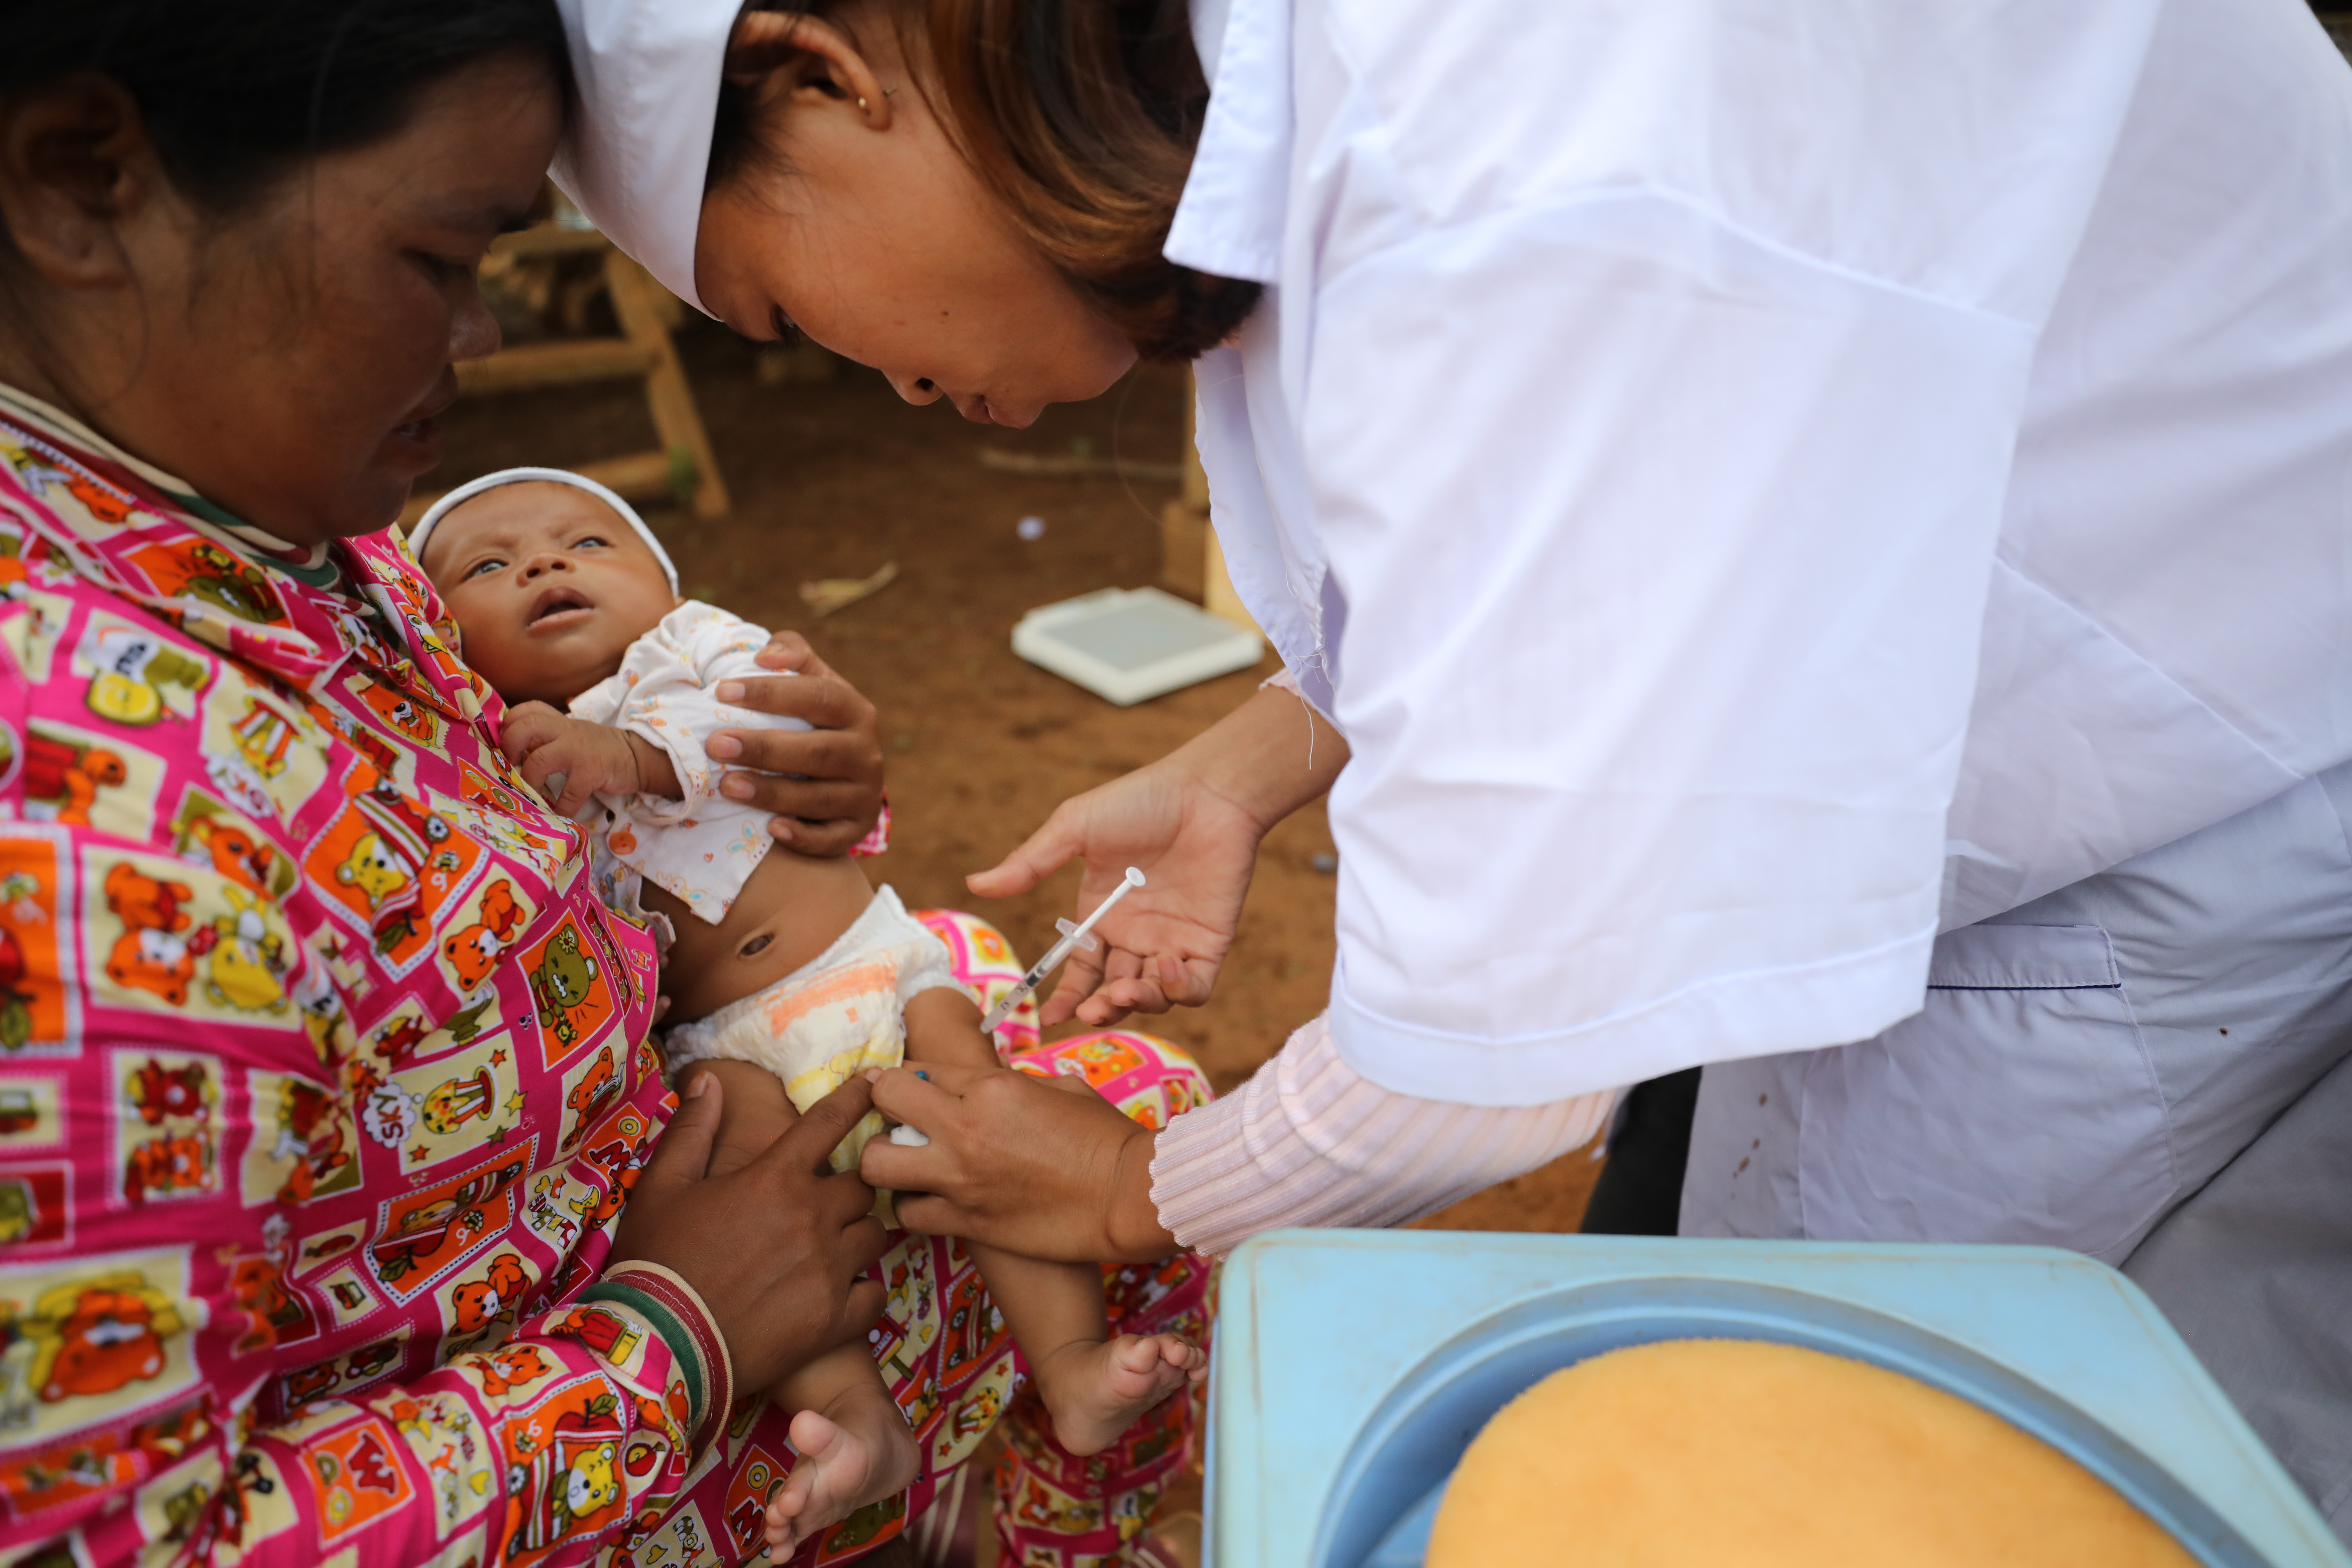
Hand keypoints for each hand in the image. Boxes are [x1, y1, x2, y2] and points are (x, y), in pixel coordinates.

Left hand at [500, 701, 659, 816]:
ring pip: (539, 759)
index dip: (509, 724)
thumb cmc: (599, 748)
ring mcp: (578, 751)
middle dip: (509, 746)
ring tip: (529, 795)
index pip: (527, 710)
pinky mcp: (592, 772)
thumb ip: (549, 736)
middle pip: (526, 727)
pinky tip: (557, 816)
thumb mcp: (573, 734)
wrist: (637, 756)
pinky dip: (560, 808)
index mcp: (559, 721)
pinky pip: (569, 794)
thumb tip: (516, 751)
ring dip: (528, 781)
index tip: (505, 743)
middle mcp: (565, 731)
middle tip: (509, 765)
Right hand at [617, 1072, 889, 1390]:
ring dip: (859, 1234)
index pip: (830, 1122)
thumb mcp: (662, 1187)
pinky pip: (875, 1293)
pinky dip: (864, 1290)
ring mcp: (829, 1269)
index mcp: (775, 1178)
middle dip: (851, 1186)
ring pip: (876, 1235)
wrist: (657, 1345)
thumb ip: (692, 1130)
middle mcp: (812, 1217)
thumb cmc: (656, 1261)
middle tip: (827, 1202)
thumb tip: (709, 1081)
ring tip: (833, 1247)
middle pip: (863, 1185)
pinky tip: (842, 1293)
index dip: (856, 1097)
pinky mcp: (835, 1319)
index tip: (874, 1084)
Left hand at [708, 632, 885, 855]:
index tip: (721, 691)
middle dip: (764, 748)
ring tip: (727, 786)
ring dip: (772, 793)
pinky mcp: (857, 830)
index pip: (818, 696)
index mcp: (856, 711)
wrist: (843, 777)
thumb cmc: (813, 723)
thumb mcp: (810, 684)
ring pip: (819, 797)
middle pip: (818, 750)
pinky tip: (771, 830)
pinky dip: (803, 836)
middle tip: (715, 744)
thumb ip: (793, 656)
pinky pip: (831, 839)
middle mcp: (866, 753)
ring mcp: (864, 794)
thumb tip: (764, 654)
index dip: (771, 693)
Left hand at [859, 1063, 1176, 1263]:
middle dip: (882, 1108)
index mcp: (992, 1087)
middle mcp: (966, 1128)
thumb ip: (1011, 1087)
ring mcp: (961, 1179)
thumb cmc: (1105, 1138)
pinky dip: (910, 1208)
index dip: (908, 1078)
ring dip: (883, 1162)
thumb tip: (985, 1091)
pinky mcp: (967, 1223)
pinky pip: (907, 1215)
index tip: (907, 1090)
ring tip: (903, 1165)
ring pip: (876, 1165)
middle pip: (882, 1102)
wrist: (1130, 1196)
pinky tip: (926, 1202)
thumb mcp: (1059, 1089)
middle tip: (895, 1121)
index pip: (918, 1069)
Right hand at [968, 764, 1263, 1028]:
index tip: (1050, 1015)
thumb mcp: (1074, 828)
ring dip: (1136, 1003)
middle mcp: (1136, 935)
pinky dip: (1180, 990)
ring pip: (1153, 997)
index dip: (1065, 997)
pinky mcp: (1210, 943)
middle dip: (1100, 1007)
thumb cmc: (1140, 801)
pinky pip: (1195, 987)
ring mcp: (1173, 941)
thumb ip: (1029, 863)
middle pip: (1114, 991)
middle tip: (1090, 1009)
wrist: (1205, 790)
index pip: (1081, 971)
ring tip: (1123, 990)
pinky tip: (1166, 966)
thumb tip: (975, 884)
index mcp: (1102, 916)